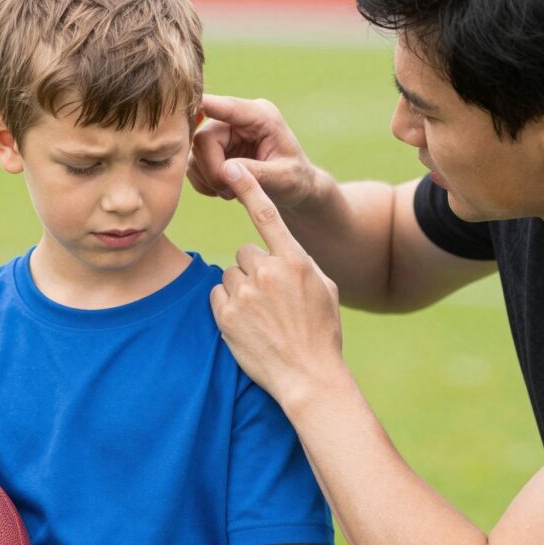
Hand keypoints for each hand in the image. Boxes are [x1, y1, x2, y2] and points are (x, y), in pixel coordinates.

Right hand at [188, 94, 317, 207]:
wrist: (293, 188)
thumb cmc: (295, 180)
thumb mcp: (283, 178)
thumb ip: (256, 173)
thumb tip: (225, 169)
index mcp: (261, 116)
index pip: (227, 107)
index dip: (205, 106)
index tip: (186, 107)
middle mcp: (237, 119)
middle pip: (203, 138)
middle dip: (213, 171)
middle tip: (230, 192)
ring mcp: (221, 132)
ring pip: (194, 154)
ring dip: (210, 179)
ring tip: (233, 192)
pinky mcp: (211, 149)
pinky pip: (192, 165)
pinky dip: (204, 183)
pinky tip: (225, 189)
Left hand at [211, 160, 344, 402]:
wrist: (308, 377)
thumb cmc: (321, 332)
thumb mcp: (324, 289)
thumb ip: (299, 262)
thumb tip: (279, 250)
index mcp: (295, 261)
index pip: (267, 215)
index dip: (250, 188)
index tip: (235, 167)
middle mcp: (268, 272)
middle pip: (245, 251)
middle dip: (254, 270)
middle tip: (271, 298)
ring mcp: (245, 294)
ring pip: (231, 274)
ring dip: (241, 289)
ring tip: (262, 316)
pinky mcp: (226, 315)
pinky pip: (218, 295)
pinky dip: (228, 307)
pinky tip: (248, 325)